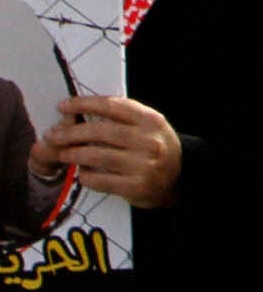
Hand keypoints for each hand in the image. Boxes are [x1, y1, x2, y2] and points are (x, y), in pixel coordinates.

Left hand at [41, 95, 179, 207]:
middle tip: (54, 134)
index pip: (113, 106)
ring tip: (63, 154)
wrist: (179, 179)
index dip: (84, 104)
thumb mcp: (148, 126)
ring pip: (97, 156)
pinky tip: (82, 173)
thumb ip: (122, 118)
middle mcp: (149, 141)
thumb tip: (81, 112)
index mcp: (152, 120)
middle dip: (72, 132)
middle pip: (101, 131)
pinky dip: (86, 176)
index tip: (63, 106)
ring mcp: (143, 165)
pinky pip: (100, 180)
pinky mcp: (136, 187)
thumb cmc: (156, 147)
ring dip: (74, 154)